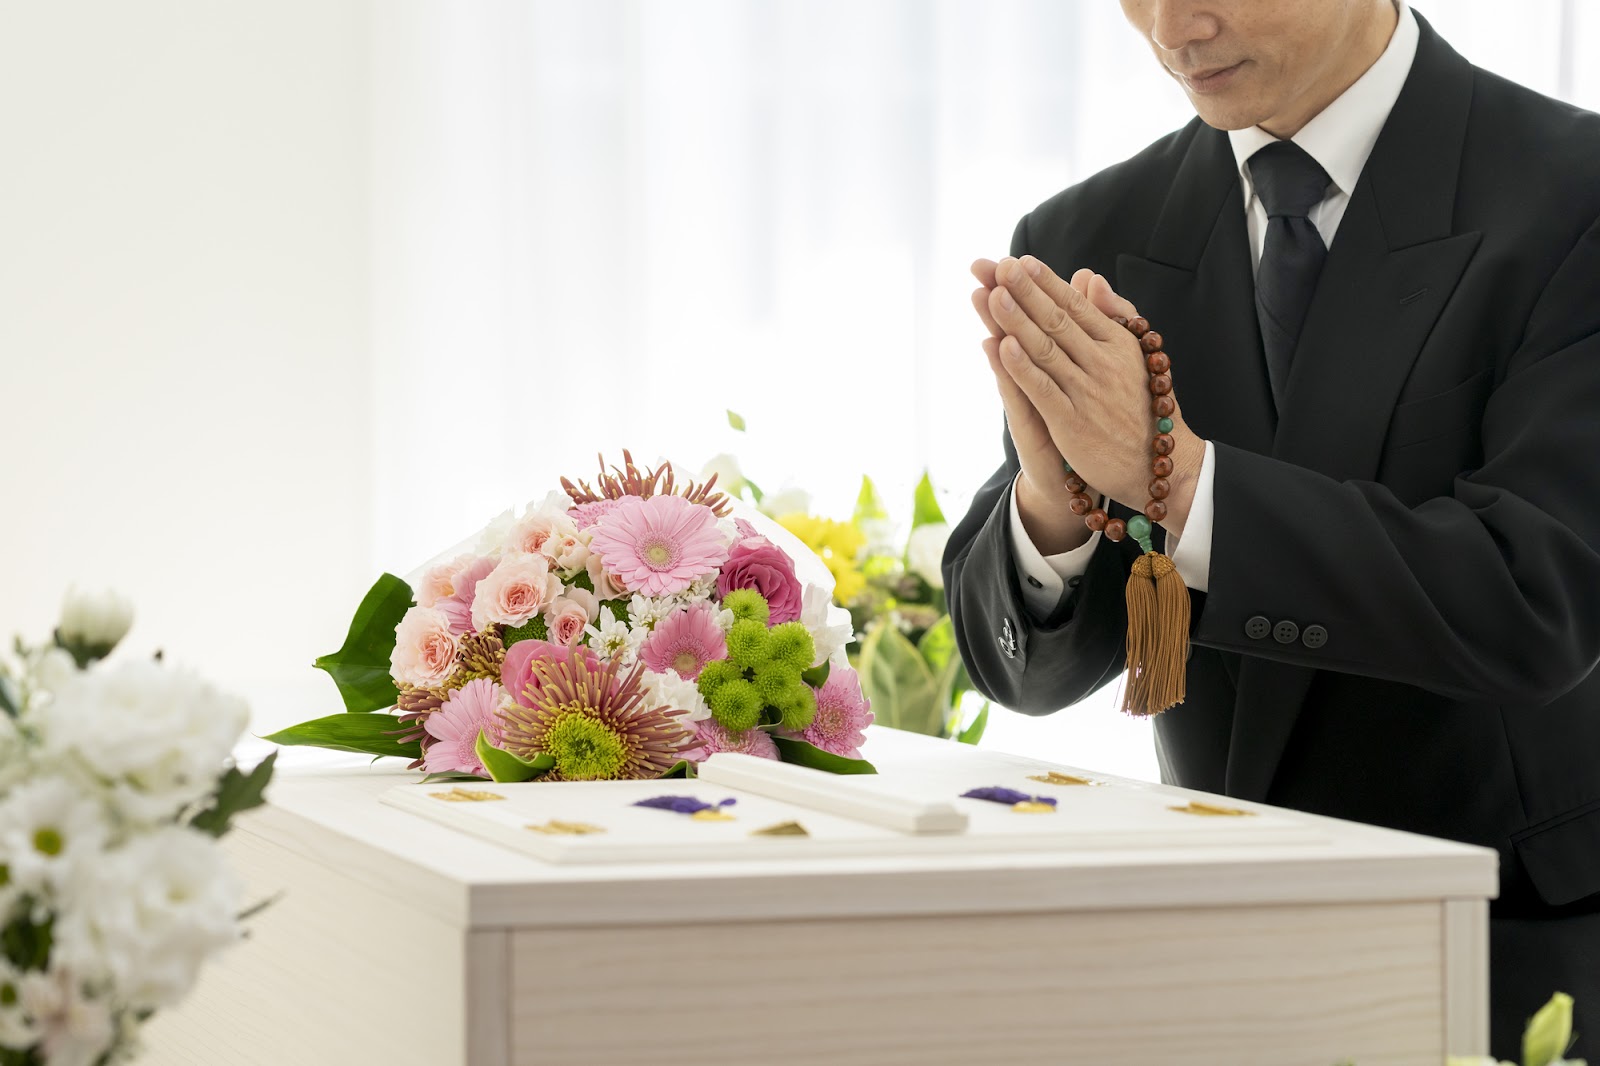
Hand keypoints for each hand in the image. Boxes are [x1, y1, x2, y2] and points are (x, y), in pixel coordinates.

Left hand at [987, 255, 1204, 538]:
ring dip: (1017, 321)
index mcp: (1118, 343)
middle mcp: (1103, 363)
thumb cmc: (1141, 407)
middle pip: (1057, 320)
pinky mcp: (1073, 423)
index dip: (1046, 282)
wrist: (1158, 466)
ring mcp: (1087, 392)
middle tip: (997, 266)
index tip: (1020, 260)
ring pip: (1046, 350)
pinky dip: (1023, 368)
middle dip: (1025, 291)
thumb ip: (1113, 314)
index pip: (1076, 305)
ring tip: (994, 295)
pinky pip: (1044, 390)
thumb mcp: (1135, 354)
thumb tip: (1089, 276)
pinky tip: (1002, 347)